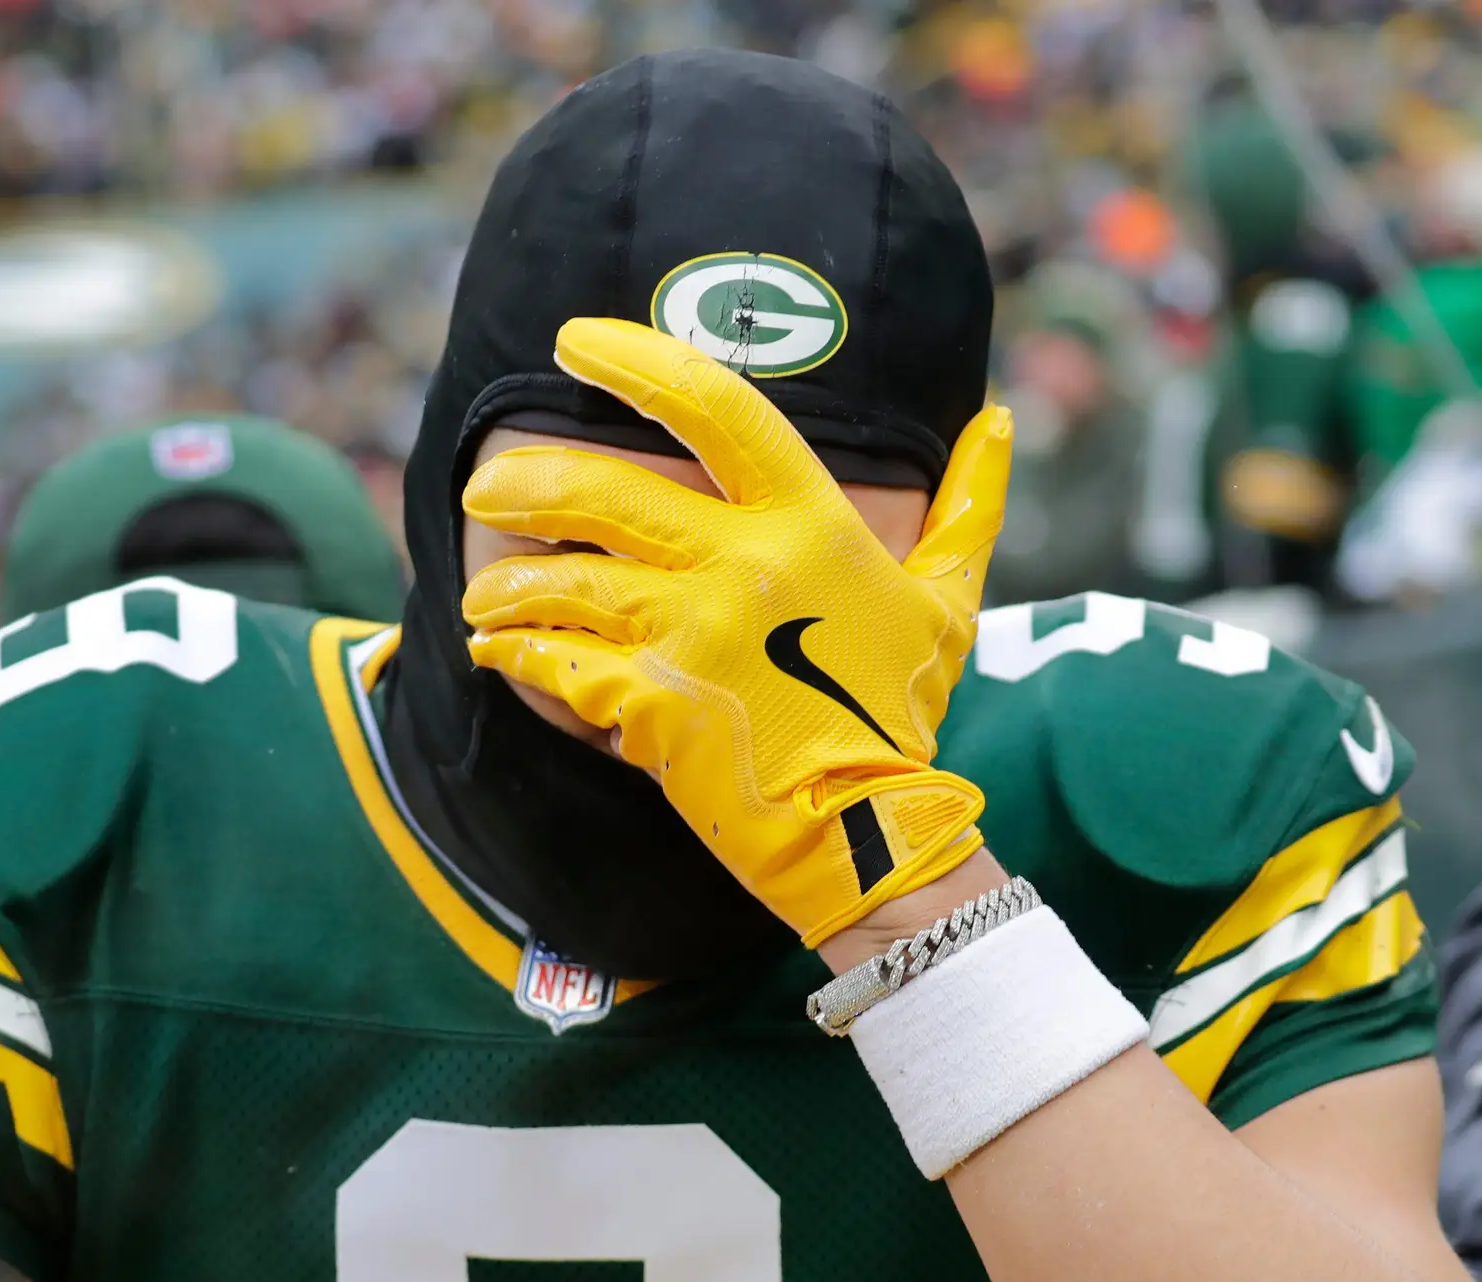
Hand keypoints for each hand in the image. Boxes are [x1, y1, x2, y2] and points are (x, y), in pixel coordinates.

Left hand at [463, 317, 1011, 945]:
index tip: (575, 341)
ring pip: (562, 579)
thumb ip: (969, 504)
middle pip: (603, 490)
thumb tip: (999, 418)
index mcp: (807, 522)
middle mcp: (740, 564)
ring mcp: (690, 634)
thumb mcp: (950, 601)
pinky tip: (492, 647)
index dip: (638, 361)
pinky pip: (555, 662)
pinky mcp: (650, 703)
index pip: (716, 407)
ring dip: (506, 579)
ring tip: (483, 589)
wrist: (867, 829)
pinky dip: (513, 652)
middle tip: (485, 486)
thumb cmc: (900, 712)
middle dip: (524, 481)